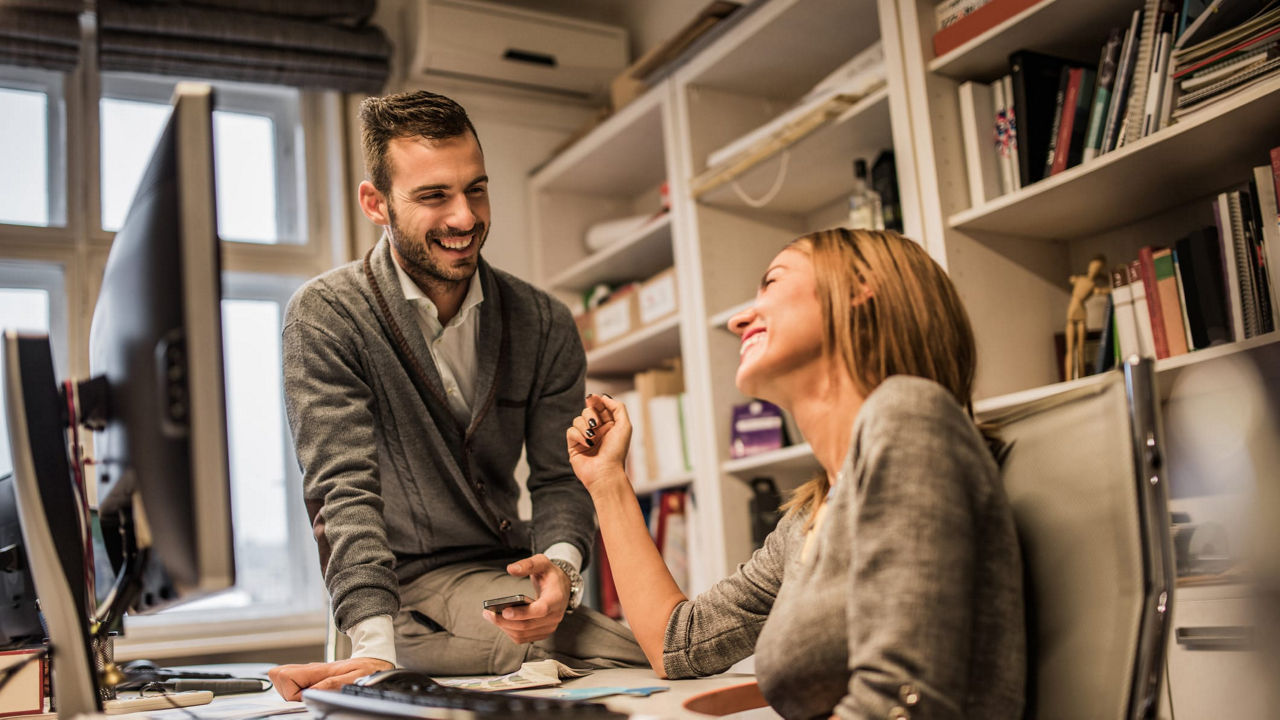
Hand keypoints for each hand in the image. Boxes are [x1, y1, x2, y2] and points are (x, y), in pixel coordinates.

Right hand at [267, 657, 391, 700]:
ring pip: (282, 677)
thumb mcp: (353, 679)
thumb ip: (331, 684)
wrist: (375, 661)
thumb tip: (311, 691)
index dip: (292, 693)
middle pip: (278, 675)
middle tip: (306, 696)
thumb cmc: (366, 670)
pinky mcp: (311, 675)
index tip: (308, 697)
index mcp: (317, 669)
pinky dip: (296, 689)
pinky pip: (292, 680)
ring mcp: (309, 671)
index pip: (285, 677)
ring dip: (291, 690)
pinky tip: (311, 692)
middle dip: (287, 691)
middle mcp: (310, 669)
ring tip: (310, 693)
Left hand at [484, 554, 568, 643]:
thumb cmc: (550, 575)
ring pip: (523, 633)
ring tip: (490, 616)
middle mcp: (555, 615)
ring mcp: (549, 626)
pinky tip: (501, 622)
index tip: (505, 611)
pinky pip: (523, 637)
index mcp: (556, 598)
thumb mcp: (542, 562)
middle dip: (505, 621)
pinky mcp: (542, 632)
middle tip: (488, 613)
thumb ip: (527, 565)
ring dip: (505, 627)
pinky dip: (510, 631)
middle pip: (528, 625)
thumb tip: (511, 569)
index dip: (523, 613)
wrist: (561, 587)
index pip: (541, 610)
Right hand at [566, 393, 631, 490]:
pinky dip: (578, 435)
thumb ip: (618, 408)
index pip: (600, 407)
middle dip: (591, 414)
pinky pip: (570, 431)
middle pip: (587, 410)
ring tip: (592, 437)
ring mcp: (585, 438)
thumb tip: (604, 397)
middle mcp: (597, 431)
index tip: (593, 398)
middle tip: (595, 423)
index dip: (596, 401)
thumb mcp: (624, 426)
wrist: (605, 472)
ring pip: (577, 419)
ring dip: (585, 425)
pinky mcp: (574, 446)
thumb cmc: (616, 452)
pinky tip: (586, 443)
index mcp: (610, 426)